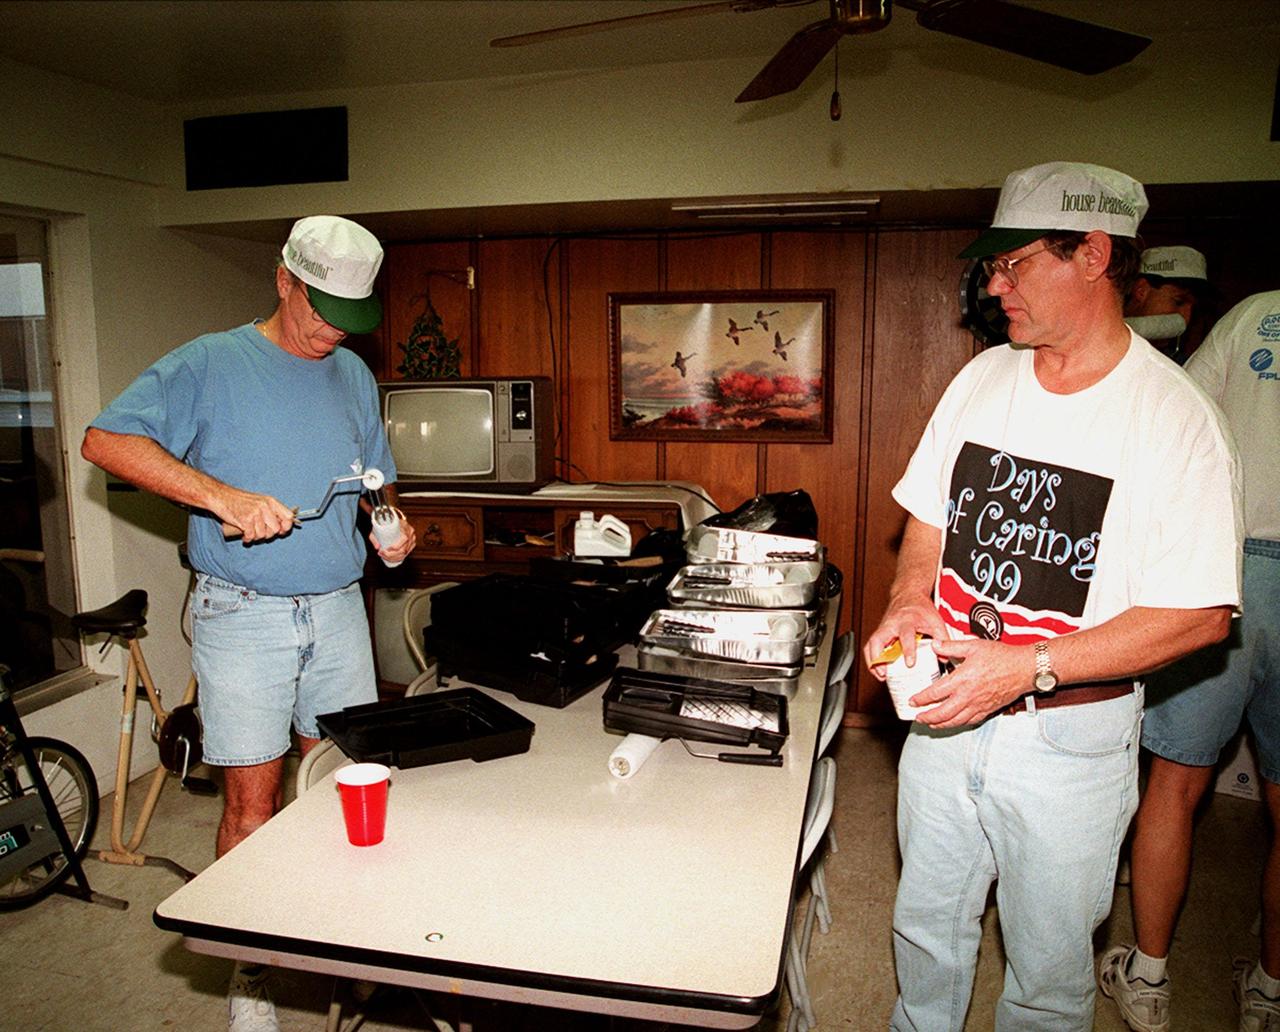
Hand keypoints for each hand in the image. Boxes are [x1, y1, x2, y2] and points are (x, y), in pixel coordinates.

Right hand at [217, 489, 297, 542]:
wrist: (221, 497)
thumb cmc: (239, 501)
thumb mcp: (259, 501)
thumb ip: (271, 511)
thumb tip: (282, 527)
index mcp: (271, 501)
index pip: (288, 516)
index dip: (286, 526)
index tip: (281, 531)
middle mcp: (265, 506)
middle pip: (276, 529)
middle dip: (268, 535)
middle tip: (259, 532)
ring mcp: (255, 513)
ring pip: (263, 535)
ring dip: (256, 537)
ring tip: (250, 532)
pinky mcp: (245, 520)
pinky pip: (251, 536)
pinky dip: (248, 539)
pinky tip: (245, 536)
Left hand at [371, 514, 415, 563]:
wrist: (388, 519)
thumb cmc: (383, 523)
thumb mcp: (376, 528)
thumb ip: (374, 538)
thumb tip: (377, 547)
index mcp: (404, 525)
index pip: (404, 538)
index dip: (395, 547)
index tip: (385, 549)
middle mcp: (410, 532)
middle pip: (404, 549)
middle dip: (392, 555)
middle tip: (382, 554)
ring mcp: (412, 538)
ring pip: (406, 553)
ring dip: (395, 558)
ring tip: (385, 556)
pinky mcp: (411, 543)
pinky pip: (407, 553)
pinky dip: (400, 558)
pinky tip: (393, 559)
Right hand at [862, 592, 949, 680]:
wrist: (909, 595)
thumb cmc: (921, 608)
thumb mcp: (936, 621)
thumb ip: (942, 639)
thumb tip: (944, 659)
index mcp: (907, 620)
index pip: (905, 635)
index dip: (907, 650)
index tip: (910, 663)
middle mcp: (891, 624)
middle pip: (877, 640)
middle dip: (879, 658)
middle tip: (885, 673)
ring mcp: (882, 628)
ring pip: (870, 645)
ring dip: (872, 661)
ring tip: (881, 675)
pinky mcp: (879, 633)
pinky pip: (870, 647)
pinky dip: (872, 660)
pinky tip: (878, 670)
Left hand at [907, 637, 1031, 727]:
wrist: (1024, 669)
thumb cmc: (1001, 656)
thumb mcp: (973, 646)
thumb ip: (951, 647)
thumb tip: (935, 646)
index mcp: (962, 679)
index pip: (935, 693)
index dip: (921, 698)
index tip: (912, 700)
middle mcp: (968, 696)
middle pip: (942, 713)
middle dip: (927, 717)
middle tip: (917, 717)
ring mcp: (978, 705)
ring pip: (955, 721)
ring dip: (940, 724)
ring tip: (930, 723)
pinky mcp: (988, 710)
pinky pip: (969, 721)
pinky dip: (957, 724)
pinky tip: (952, 722)